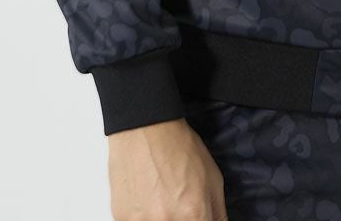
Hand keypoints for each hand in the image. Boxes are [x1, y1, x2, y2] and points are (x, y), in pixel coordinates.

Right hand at [107, 117, 229, 220]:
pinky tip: (147, 199)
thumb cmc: (177, 147)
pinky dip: (144, 217)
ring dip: (162, 217)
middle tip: (178, 204)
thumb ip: (218, 213)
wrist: (144, 129)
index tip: (197, 217)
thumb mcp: (212, 177)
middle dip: (182, 218)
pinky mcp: (122, 219)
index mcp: (194, 213)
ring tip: (161, 199)